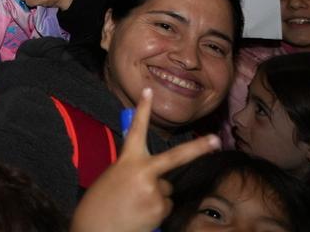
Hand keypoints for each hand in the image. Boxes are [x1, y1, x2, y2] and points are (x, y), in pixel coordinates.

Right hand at [70, 87, 219, 231]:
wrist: (94, 229)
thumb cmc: (101, 204)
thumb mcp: (114, 178)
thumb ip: (134, 171)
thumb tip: (158, 177)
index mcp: (126, 160)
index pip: (135, 130)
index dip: (143, 109)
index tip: (149, 91)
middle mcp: (143, 172)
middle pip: (176, 157)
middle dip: (198, 148)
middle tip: (215, 140)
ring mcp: (154, 191)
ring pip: (166, 189)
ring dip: (155, 197)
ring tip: (134, 206)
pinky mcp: (160, 209)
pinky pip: (166, 206)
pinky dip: (155, 210)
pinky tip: (139, 215)